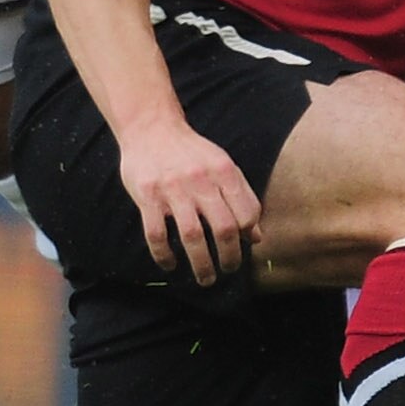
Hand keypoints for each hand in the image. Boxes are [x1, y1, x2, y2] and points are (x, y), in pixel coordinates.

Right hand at [117, 117, 260, 286]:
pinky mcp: (147, 196)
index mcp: (223, 171)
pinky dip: (164, 255)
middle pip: (224, 228)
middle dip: (229, 257)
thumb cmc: (190, 151)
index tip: (242, 248)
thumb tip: (257, 237)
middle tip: (227, 271)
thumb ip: (241, 197)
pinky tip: (170, 264)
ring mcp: (172, 189)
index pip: (246, 212)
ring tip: (206, 279)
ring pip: (192, 236)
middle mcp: (200, 180)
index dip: (248, 235)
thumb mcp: (222, 165)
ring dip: (202, 264)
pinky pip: (156, 234)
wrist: (150, 126)